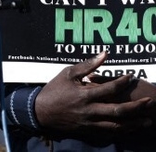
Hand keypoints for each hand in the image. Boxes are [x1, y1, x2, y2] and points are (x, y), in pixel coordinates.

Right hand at [35, 50, 153, 139]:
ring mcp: (90, 122)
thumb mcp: (68, 73)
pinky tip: (131, 128)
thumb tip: (105, 54)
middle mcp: (90, 110)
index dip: (123, 82)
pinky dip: (122, 131)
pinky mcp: (89, 131)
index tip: (131, 77)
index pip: (110, 88)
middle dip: (137, 107)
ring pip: (117, 126)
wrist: (41, 112)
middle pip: (119, 111)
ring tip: (148, 120)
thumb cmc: (55, 89)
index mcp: (85, 95)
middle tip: (149, 102)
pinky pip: (109, 133)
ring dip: (135, 124)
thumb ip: (88, 65)